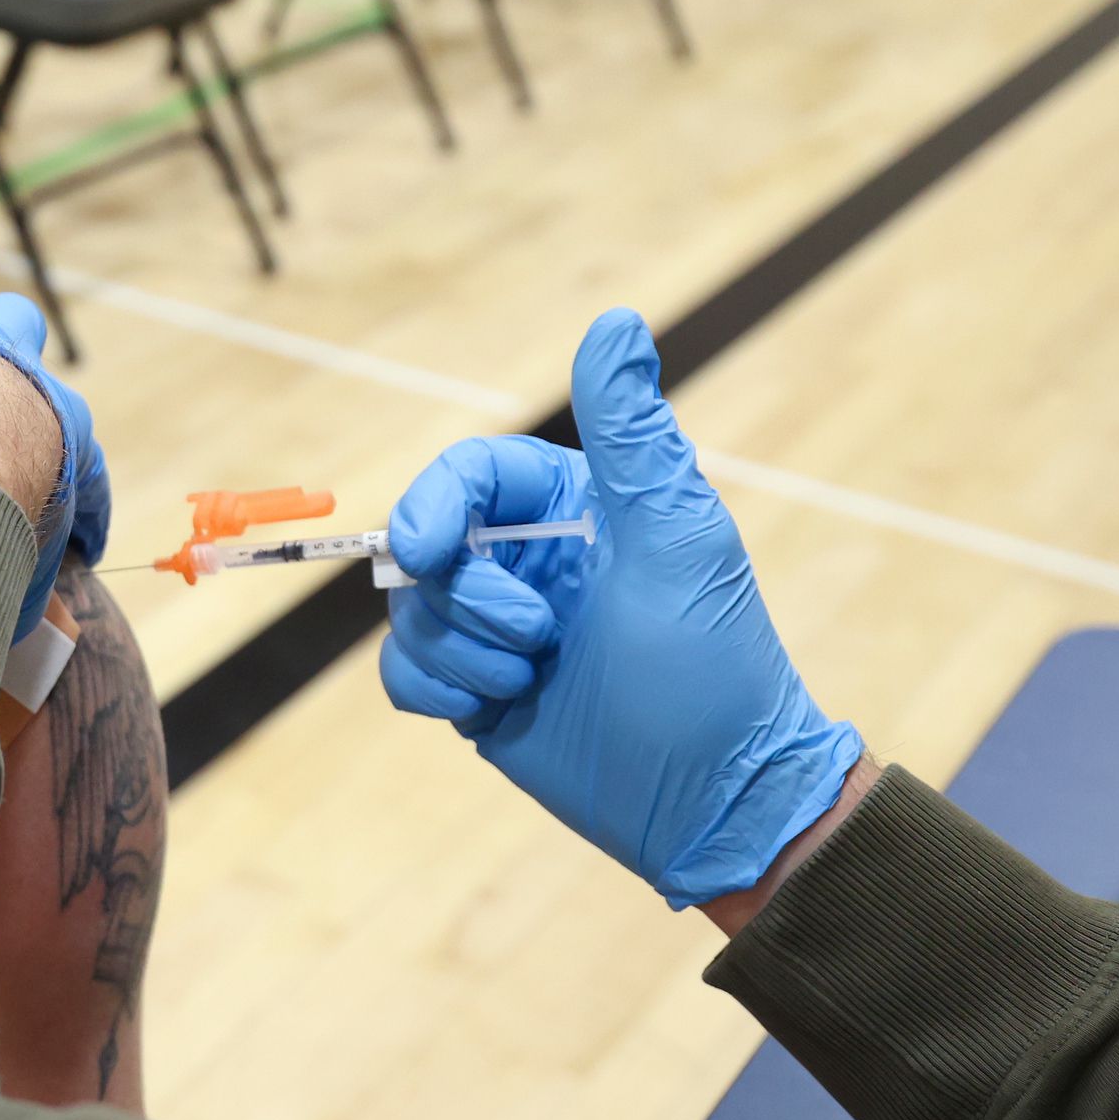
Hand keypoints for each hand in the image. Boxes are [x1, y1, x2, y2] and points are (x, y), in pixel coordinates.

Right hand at [379, 308, 863, 907]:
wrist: (716, 800)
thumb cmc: (712, 665)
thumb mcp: (677, 539)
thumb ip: (633, 432)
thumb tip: (616, 320)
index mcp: (573, 509)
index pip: (469, 474)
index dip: (433, 504)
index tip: (428, 552)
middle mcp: (526, 560)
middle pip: (424, 543)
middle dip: (464, 597)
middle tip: (538, 637)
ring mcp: (496, 627)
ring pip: (409, 609)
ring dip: (461, 650)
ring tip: (533, 679)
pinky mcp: (475, 690)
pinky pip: (402, 671)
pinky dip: (434, 689)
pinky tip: (490, 710)